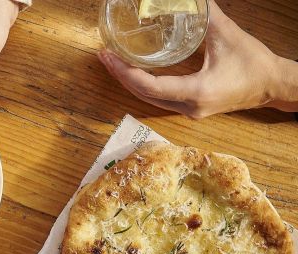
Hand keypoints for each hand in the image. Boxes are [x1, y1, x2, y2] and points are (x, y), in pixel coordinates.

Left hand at [98, 0, 297, 117]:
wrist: (274, 86)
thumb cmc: (255, 64)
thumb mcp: (227, 36)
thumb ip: (204, 15)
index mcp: (196, 93)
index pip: (150, 86)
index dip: (125, 72)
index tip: (109, 56)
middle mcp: (189, 108)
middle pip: (143, 94)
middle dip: (121, 75)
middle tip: (104, 56)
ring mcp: (189, 111)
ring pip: (149, 99)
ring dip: (129, 81)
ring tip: (113, 62)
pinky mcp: (191, 109)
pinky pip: (159, 98)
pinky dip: (144, 85)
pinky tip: (133, 71)